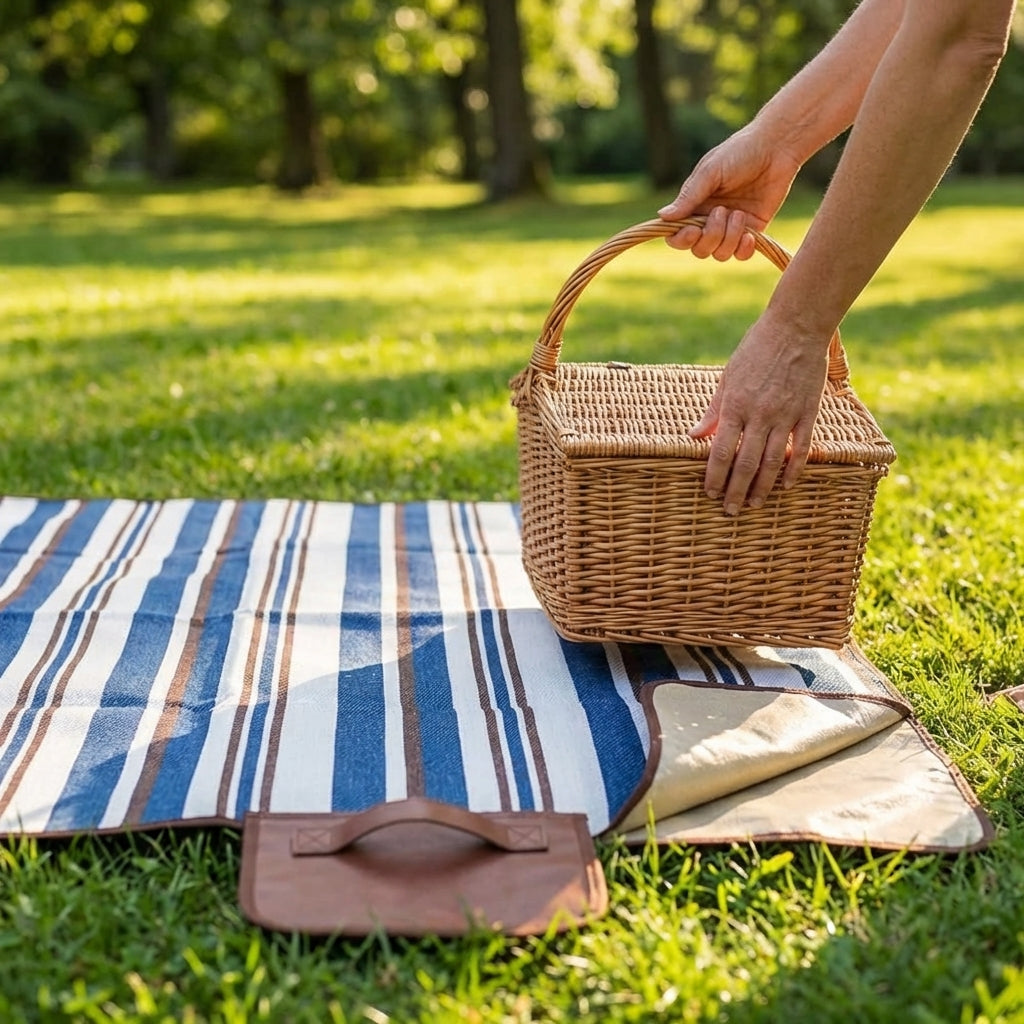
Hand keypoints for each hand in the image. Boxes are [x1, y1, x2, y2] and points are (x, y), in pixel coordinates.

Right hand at [658, 126, 802, 259]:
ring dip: (729, 237)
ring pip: (720, 254)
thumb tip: (662, 216)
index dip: (681, 240)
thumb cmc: (739, 153)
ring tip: (740, 213)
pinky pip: (741, 255)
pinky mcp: (752, 231)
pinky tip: (749, 234)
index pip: (677, 235)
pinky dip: (743, 250)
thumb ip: (689, 197)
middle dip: (710, 236)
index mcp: (695, 206)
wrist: (776, 148)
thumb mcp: (710, 172)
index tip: (693, 230)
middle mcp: (710, 221)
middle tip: (722, 210)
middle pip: (699, 249)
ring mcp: (731, 228)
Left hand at [690, 310, 829, 513]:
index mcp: (735, 406)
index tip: (710, 493)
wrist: (795, 328)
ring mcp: (786, 416)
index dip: (715, 477)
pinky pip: (802, 449)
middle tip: (730, 511)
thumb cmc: (755, 350)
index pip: (721, 452)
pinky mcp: (808, 413)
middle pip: (745, 464)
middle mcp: (759, 415)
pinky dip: (795, 470)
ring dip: (762, 487)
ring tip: (754, 504)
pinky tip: (787, 486)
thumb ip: (713, 411)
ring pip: (772, 462)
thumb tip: (693, 437)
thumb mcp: (727, 377)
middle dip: (735, 491)